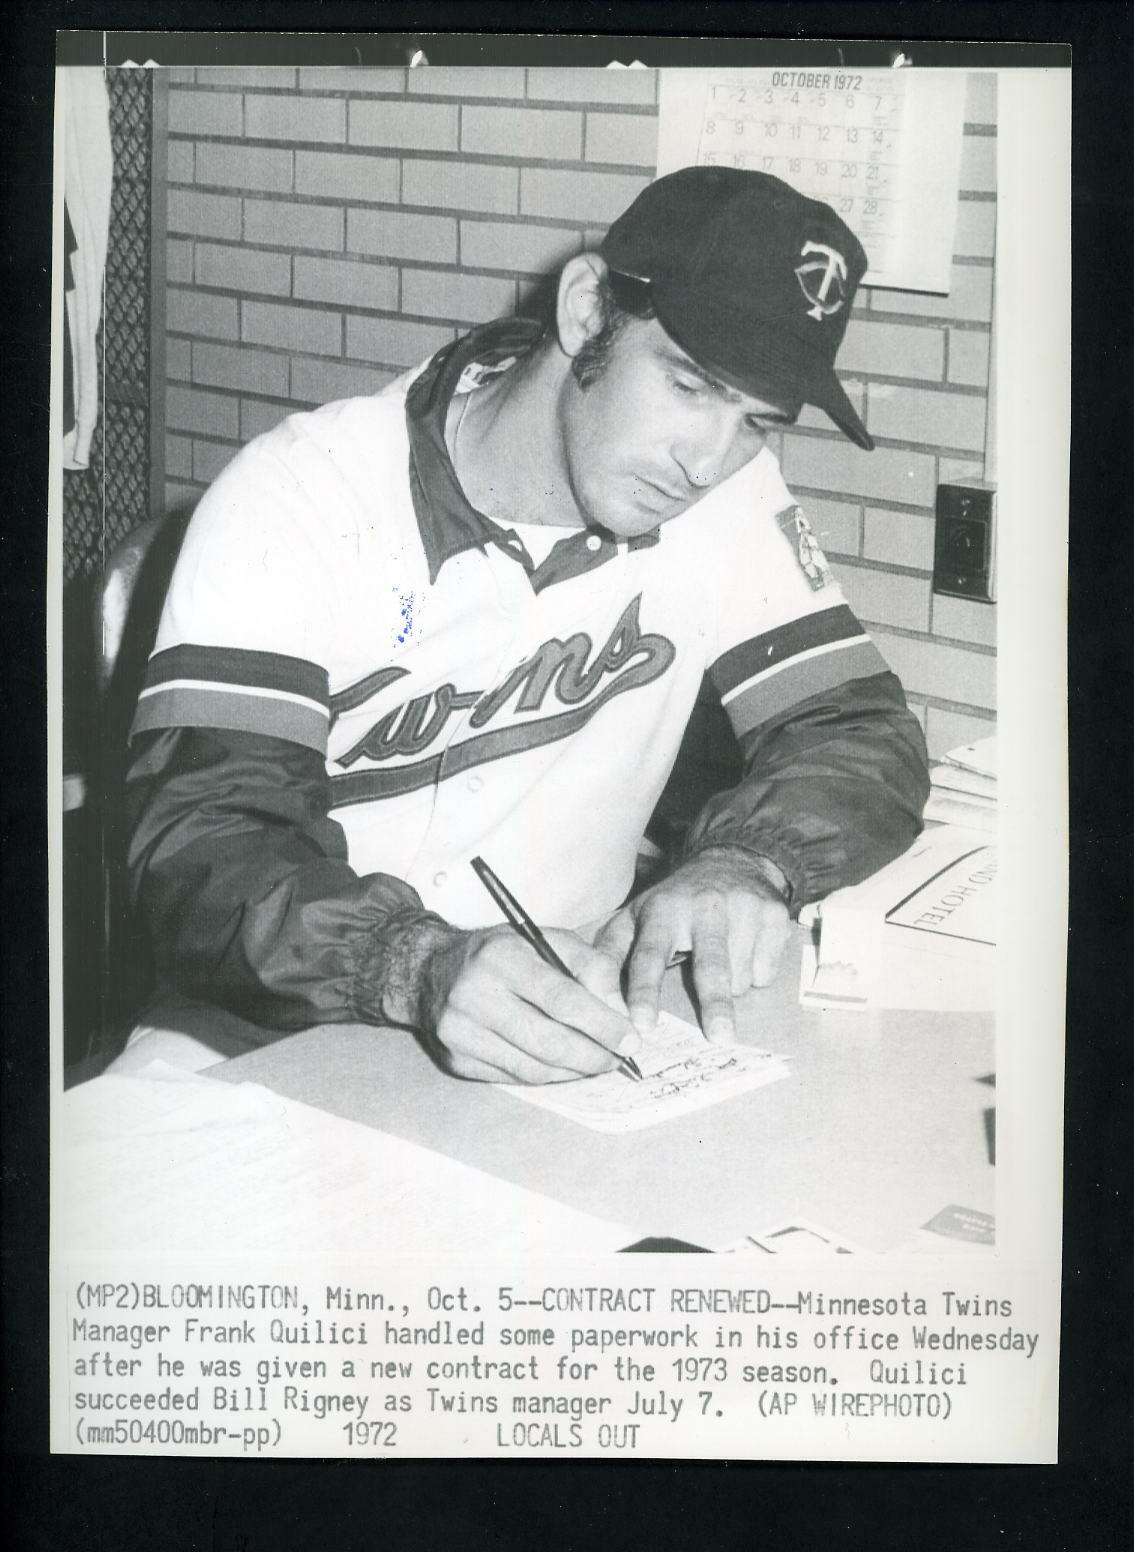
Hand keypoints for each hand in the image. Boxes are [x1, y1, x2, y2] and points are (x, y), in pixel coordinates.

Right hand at [416, 925, 640, 1084]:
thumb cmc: (502, 953)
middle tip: (619, 1058)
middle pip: (547, 1040)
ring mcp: (460, 1033)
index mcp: (501, 958)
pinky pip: (514, 1078)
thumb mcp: (547, 940)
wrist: (430, 970)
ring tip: (598, 1062)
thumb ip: (591, 967)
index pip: (560, 999)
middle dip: (593, 1055)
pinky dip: (548, 1076)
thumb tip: (622, 1014)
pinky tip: (565, 1067)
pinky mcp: (456, 1060)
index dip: (602, 1024)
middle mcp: (474, 995)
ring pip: (532, 1067)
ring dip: (574, 1070)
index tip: (631, 1039)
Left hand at [595, 847, 790, 1045]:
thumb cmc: (673, 904)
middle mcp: (704, 905)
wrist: (732, 862)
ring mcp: (744, 907)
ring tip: (720, 959)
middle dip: (714, 1003)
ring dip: (729, 988)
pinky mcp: (775, 915)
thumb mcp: (634, 919)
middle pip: (711, 966)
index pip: (650, 954)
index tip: (642, 1023)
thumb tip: (599, 1000)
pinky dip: (755, 975)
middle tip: (719, 1038)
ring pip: (740, 977)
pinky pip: (766, 971)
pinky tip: (745, 950)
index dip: (645, 990)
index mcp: (662, 909)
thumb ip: (610, 957)